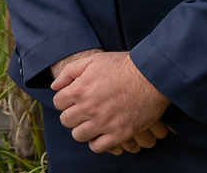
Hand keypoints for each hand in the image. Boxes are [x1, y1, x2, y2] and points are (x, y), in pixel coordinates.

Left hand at [51, 51, 169, 153]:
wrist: (151, 76)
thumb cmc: (122, 66)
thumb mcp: (93, 61)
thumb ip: (70, 71)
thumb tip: (55, 87)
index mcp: (80, 89)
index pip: (58, 103)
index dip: (64, 100)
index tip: (73, 99)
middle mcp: (88, 108)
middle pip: (66, 120)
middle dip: (71, 115)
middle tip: (82, 111)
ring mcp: (103, 123)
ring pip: (78, 135)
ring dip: (82, 129)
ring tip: (91, 122)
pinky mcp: (119, 134)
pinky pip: (97, 147)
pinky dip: (96, 142)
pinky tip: (101, 133)